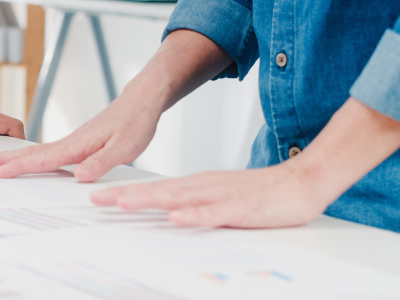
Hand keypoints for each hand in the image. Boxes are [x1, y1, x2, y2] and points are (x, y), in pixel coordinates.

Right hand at [0, 94, 160, 181]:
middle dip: (1, 160)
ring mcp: (69, 142)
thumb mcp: (124, 148)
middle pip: (28, 153)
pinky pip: (43, 152)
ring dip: (9, 158)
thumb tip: (79, 176)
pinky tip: (20, 162)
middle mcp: (68, 142)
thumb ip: (100, 162)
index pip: (42, 159)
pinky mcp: (74, 144)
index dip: (19, 167)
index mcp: (77, 145)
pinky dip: (25, 157)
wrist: (140, 103)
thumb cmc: (134, 124)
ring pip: (32, 151)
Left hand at [90, 163, 330, 227]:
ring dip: (151, 200)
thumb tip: (165, 215)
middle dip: (126, 196)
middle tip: (97, 200)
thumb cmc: (260, 194)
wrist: (302, 182)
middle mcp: (203, 187)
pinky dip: (196, 215)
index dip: (125, 193)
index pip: (154, 189)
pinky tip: (178, 218)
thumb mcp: (219, 199)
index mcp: (196, 186)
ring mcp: (222, 196)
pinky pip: (216, 213)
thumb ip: (193, 205)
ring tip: (125, 203)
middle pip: (158, 191)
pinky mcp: (242, 208)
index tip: (98, 198)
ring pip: (180, 199)